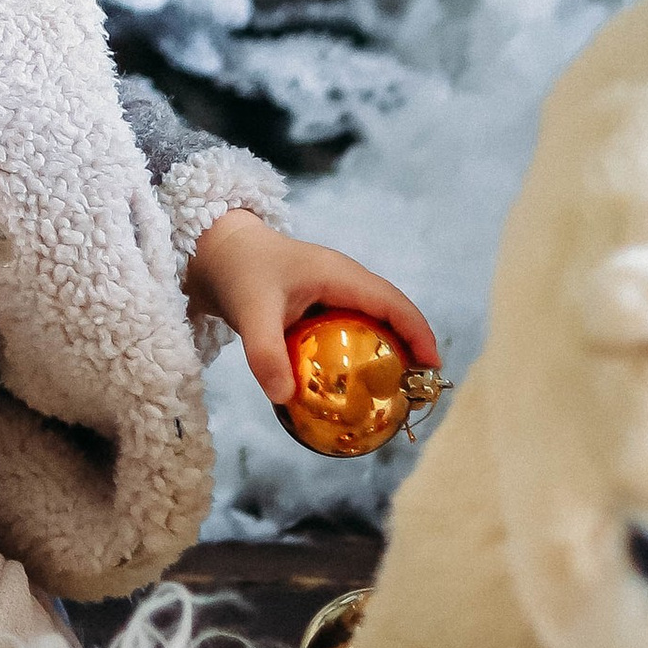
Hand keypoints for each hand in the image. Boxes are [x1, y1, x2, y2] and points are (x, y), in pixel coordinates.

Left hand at [186, 209, 439, 407]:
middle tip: (418, 390)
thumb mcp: (250, 312)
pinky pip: (350, 330)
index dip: (419, 334)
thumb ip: (265, 353)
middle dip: (412, 348)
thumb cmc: (237, 273)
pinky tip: (351, 384)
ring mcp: (332, 292)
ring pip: (373, 322)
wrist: (214, 250)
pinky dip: (360, 353)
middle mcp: (344, 281)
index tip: (433, 369)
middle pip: (392, 314)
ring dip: (388, 351)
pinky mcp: (318, 305)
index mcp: (340, 276)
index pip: (394, 305)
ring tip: (395, 392)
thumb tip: (283, 397)